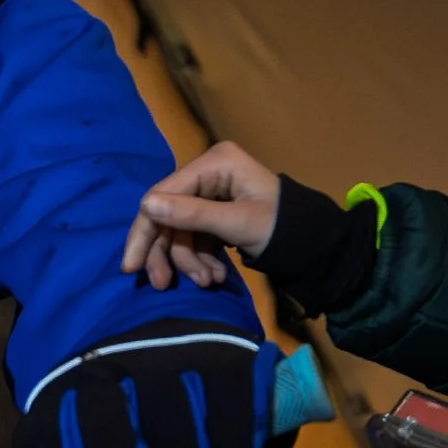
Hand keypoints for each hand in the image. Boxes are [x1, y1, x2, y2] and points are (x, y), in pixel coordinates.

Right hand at [121, 143, 281, 289]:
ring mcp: (212, 192)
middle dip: (168, 252)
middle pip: (168, 214)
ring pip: (180, 230)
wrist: (316, 244)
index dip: (145, 230)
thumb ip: (192, 215)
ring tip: (208, 281)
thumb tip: (146, 206)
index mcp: (214, 163)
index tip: (132, 266)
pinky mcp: (216, 211)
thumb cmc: (282, 228)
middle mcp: (209, 172)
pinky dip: (200, 258)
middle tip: (162, 284)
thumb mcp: (237, 224)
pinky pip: (195, 236)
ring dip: (189, 260)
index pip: (164, 195)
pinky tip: (214, 275)